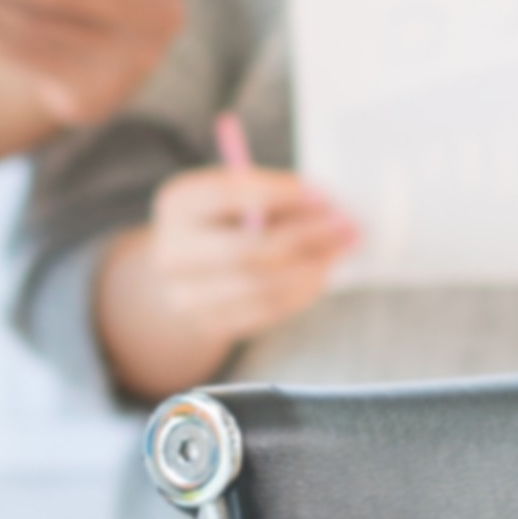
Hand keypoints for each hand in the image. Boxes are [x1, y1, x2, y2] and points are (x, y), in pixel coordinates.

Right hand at [88, 116, 354, 398]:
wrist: (186, 271)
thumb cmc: (224, 221)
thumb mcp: (238, 196)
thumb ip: (274, 196)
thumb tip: (326, 208)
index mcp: (178, 203)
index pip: (229, 195)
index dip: (280, 194)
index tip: (323, 196)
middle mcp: (172, 251)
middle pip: (247, 250)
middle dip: (306, 237)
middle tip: (345, 227)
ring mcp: (186, 295)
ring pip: (261, 286)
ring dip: (311, 268)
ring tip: (340, 249)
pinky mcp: (208, 324)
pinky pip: (265, 311)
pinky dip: (301, 292)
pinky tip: (320, 273)